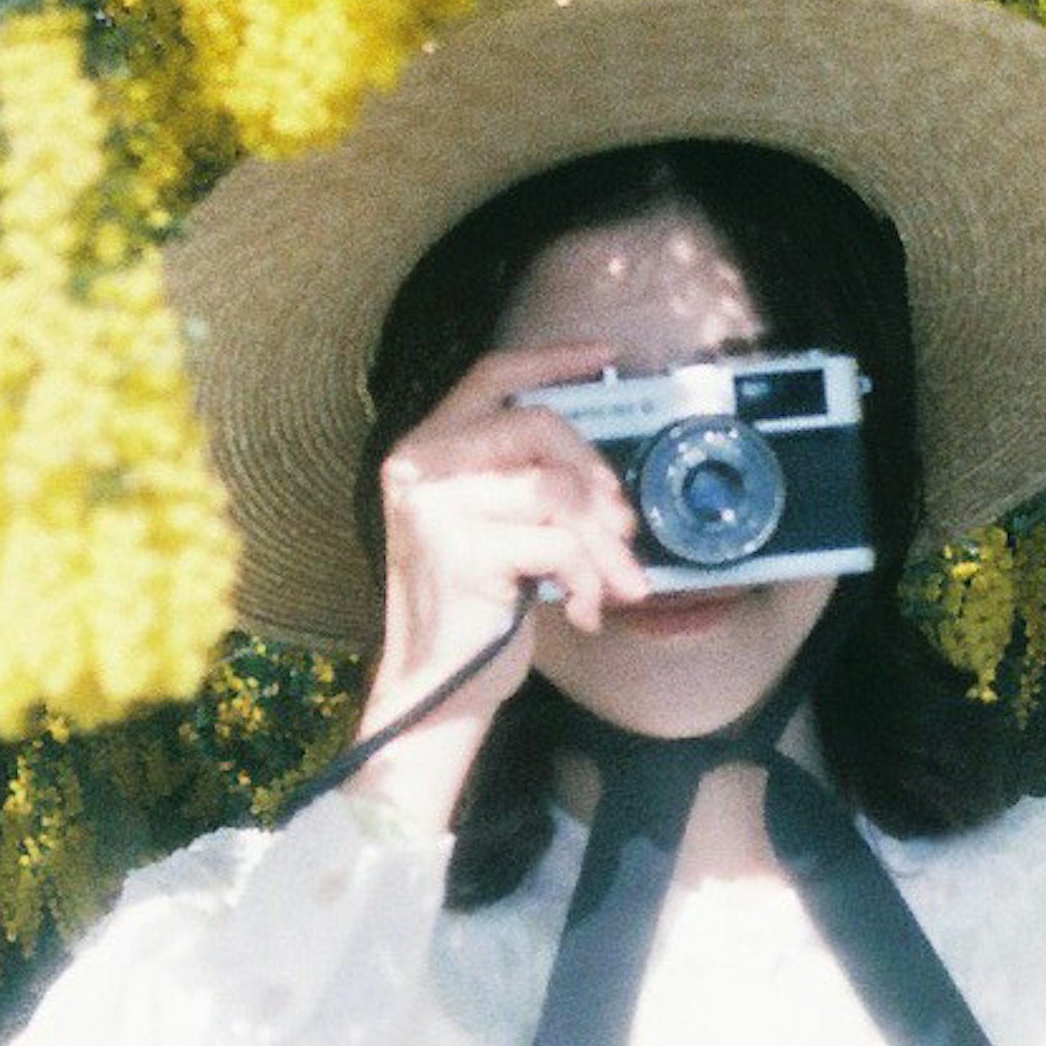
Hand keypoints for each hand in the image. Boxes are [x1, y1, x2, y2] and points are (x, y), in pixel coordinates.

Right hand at [339, 344, 651, 827]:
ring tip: (615, 583)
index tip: (605, 355)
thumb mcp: (496, 528)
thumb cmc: (476, 608)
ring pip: (558, 490)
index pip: (491, 377)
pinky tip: (582, 612)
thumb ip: (531, 482)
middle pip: (540, 427)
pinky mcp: (462, 552)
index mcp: (425, 452)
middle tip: (624, 529)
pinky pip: (559, 544)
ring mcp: (436, 508)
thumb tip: (610, 478)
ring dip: (603, 543)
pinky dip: (587, 580)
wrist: (436, 690)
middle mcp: (420, 469)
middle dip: (598, 477)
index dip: (552, 359)